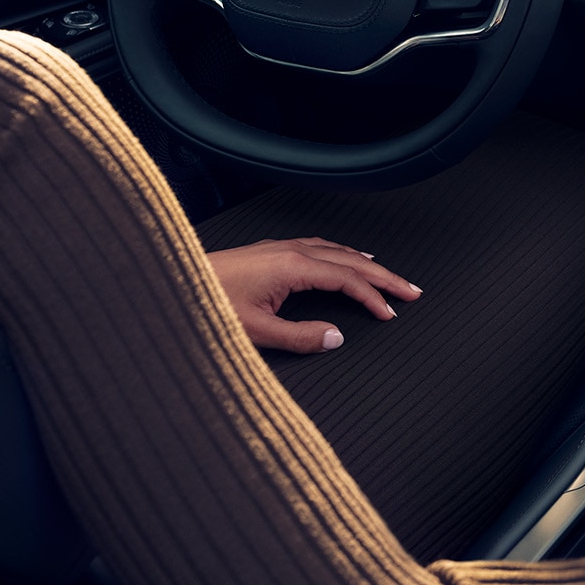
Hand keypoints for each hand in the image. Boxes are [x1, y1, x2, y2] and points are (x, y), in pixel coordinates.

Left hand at [204, 237, 421, 353]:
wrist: (173, 282)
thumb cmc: (207, 305)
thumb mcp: (254, 332)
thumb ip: (299, 337)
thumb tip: (336, 338)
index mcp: (292, 266)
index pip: (347, 280)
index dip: (374, 297)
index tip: (392, 313)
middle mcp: (290, 251)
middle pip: (350, 260)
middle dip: (384, 276)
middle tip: (411, 290)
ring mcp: (280, 248)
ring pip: (336, 250)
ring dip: (364, 264)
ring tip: (385, 275)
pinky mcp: (270, 251)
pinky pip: (319, 246)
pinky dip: (341, 255)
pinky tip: (341, 259)